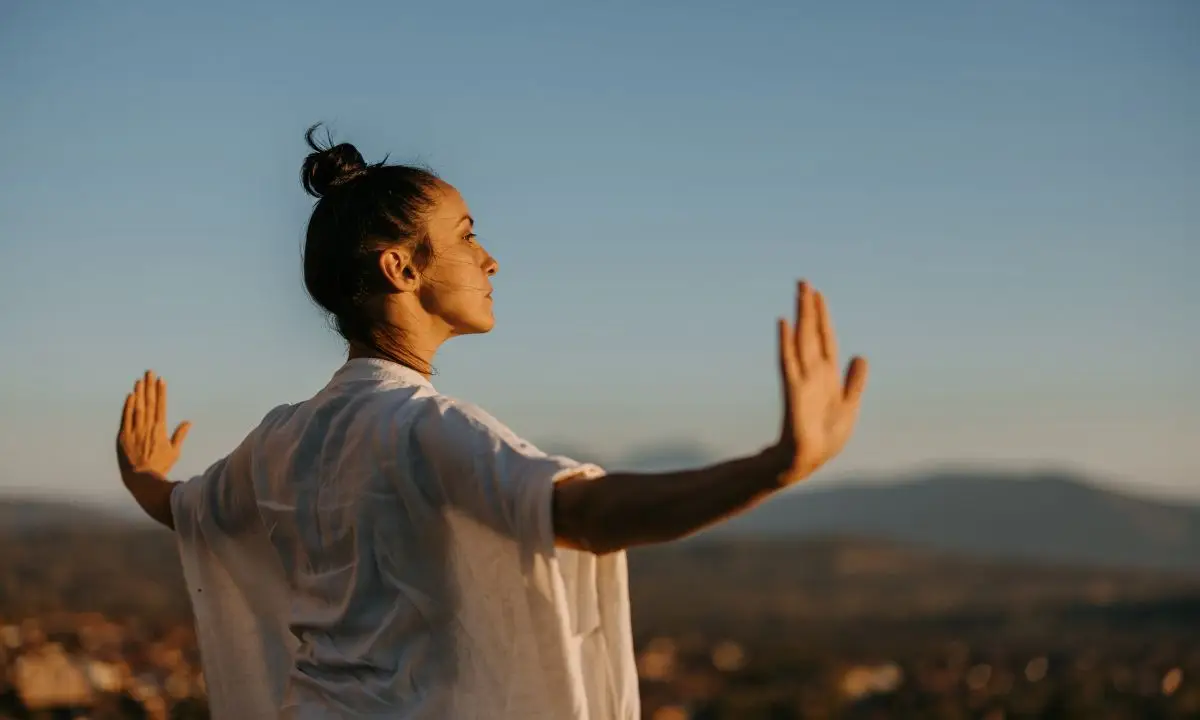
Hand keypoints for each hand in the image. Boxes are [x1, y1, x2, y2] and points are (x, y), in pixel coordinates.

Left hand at [117, 370, 191, 476]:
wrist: (141, 478)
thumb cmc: (160, 466)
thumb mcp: (174, 451)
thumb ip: (180, 435)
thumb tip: (188, 422)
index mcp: (160, 430)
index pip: (161, 406)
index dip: (161, 392)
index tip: (161, 380)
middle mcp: (148, 428)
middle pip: (149, 403)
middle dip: (150, 386)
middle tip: (149, 372)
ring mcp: (135, 431)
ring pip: (137, 407)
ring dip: (139, 393)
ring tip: (140, 379)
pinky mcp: (123, 437)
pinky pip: (126, 418)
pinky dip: (128, 406)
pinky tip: (130, 395)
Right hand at [774, 281, 868, 484]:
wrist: (809, 459)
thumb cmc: (827, 437)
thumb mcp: (850, 405)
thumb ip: (854, 381)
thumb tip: (861, 355)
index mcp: (828, 374)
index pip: (824, 337)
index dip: (822, 316)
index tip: (818, 294)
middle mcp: (814, 371)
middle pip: (811, 332)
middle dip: (809, 308)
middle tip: (803, 282)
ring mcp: (803, 378)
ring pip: (802, 340)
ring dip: (800, 316)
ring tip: (798, 294)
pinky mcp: (794, 389)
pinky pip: (788, 361)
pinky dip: (786, 342)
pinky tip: (784, 324)